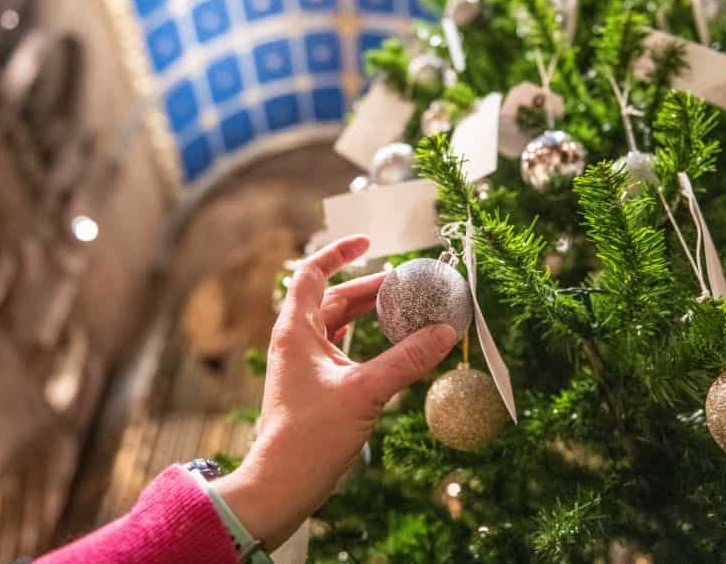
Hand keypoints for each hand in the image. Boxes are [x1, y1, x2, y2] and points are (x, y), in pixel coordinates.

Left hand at [211, 235, 457, 551]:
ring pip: (339, 324)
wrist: (281, 484)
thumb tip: (445, 332)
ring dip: (369, 313)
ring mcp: (304, 364)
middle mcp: (296, 341)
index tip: (367, 241)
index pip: (313, 274)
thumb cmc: (311, 436)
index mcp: (296, 331)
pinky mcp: (314, 385)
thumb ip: (407, 359)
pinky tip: (387, 343)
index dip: (338, 252)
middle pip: (334, 298)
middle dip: (371, 287)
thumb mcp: (365, 391)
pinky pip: (341, 348)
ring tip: (404, 307)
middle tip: (408, 284)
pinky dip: (364, 339)